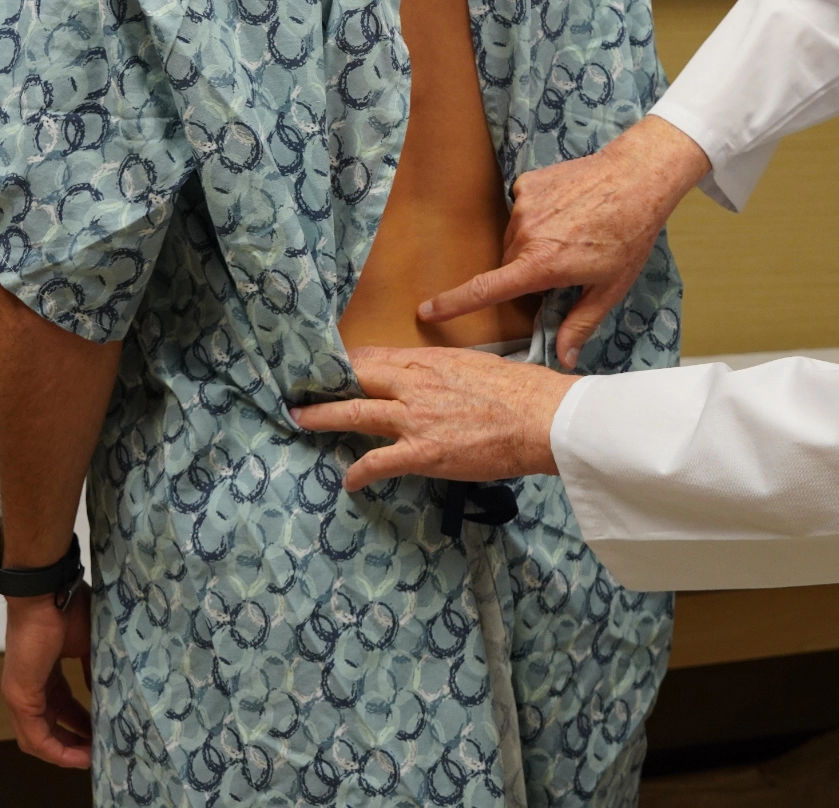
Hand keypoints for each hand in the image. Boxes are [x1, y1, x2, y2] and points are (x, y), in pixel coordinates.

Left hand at [1, 586, 93, 768]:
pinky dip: (56, 749)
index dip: (81, 723)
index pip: (60, 708)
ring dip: (65, 752)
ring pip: (38, 738)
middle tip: (100, 751)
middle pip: (48, 728)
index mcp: (43, 673)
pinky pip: (36, 736)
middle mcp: (27, 688)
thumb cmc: (66, 608)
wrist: (46, 594)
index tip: (103, 731)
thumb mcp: (88, 643)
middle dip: (74, 743)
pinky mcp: (20, 697)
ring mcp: (20, 695)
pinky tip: (78, 756)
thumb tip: (106, 690)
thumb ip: (93, 669)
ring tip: (92, 759)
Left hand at [292, 346, 577, 490]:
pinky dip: (359, 472)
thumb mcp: (475, 365)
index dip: (346, 361)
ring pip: (355, 413)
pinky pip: (378, 462)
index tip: (328, 364)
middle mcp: (414, 385)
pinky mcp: (423, 453)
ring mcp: (415, 419)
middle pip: (356, 378)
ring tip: (299, 419)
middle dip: (323, 382)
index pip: (374, 357)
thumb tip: (431, 377)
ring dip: (322, 416)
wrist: (541, 417)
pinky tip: (349, 481)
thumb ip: (444, 371)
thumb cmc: (519, 390)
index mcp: (428, 361)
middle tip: (297, 387)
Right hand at [418, 117, 709, 367]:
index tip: (427, 311)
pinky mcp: (527, 183)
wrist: (637, 177)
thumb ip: (580, 324)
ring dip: (533, 244)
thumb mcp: (609, 287)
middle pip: (508, 265)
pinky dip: (539, 216)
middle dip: (528, 272)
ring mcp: (524, 205)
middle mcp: (525, 234)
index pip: (486, 290)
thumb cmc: (628, 234)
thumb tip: (563, 358)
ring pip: (514, 239)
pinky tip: (568, 210)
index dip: (453, 304)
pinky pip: (522, 210)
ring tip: (573, 233)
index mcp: (541, 264)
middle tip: (567, 266)